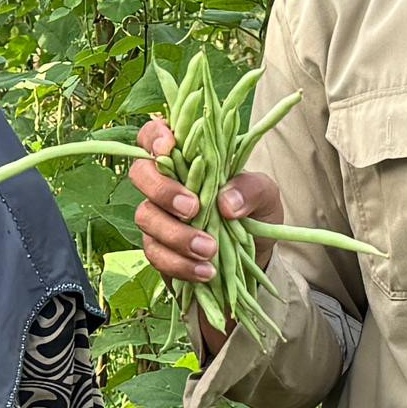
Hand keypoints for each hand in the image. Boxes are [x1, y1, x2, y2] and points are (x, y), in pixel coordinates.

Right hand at [126, 117, 273, 341]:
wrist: (254, 258)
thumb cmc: (254, 214)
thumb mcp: (265, 196)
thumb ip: (251, 189)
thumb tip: (226, 203)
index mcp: (188, 160)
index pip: (155, 136)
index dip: (154, 137)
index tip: (168, 149)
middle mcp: (166, 184)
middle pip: (140, 174)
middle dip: (163, 191)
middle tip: (193, 209)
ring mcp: (158, 217)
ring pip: (145, 217)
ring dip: (176, 235)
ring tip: (209, 249)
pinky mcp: (159, 250)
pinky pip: (155, 254)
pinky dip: (179, 264)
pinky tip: (206, 271)